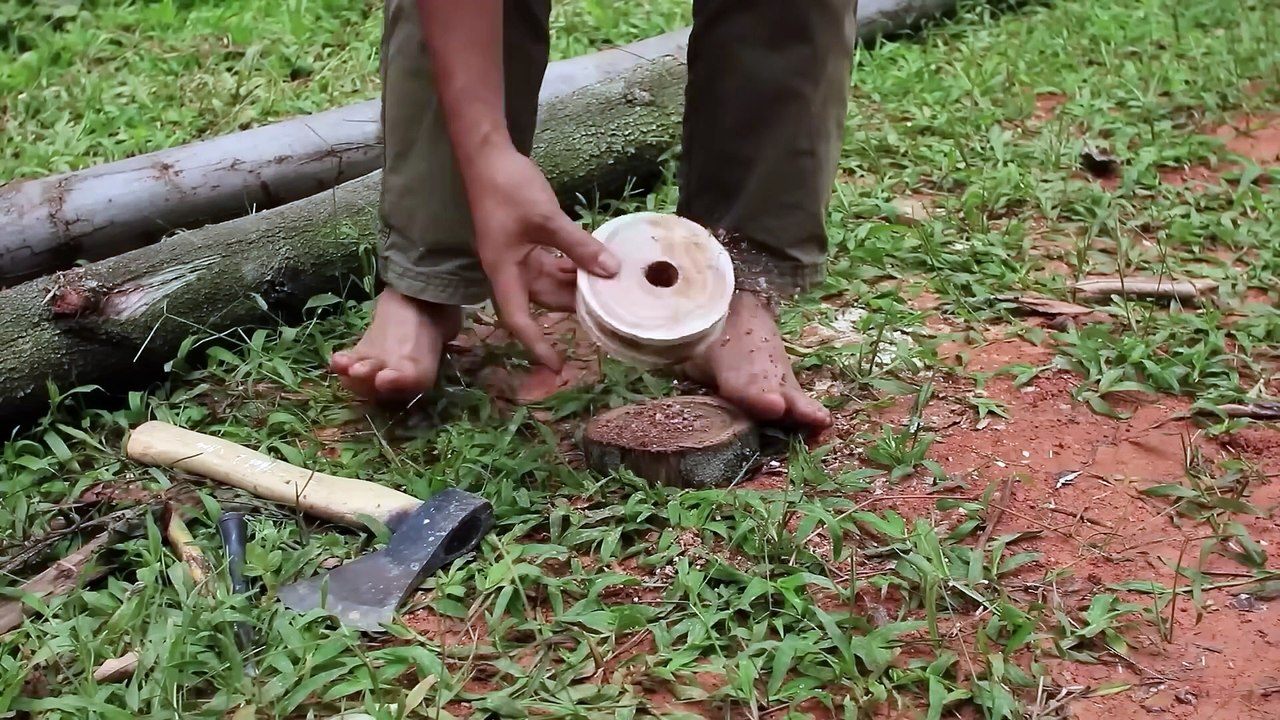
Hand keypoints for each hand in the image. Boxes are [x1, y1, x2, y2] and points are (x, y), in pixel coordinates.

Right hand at [465, 146, 619, 369]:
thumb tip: (612, 272)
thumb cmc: (508, 188)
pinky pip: (551, 263)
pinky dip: (572, 267)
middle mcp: (509, 270)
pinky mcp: (526, 241)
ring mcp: (517, 255)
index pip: (519, 320)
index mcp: (504, 271)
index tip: (557, 366)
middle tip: (607, 314)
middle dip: (571, 309)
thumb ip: (579, 246)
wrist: (487, 155)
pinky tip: (597, 265)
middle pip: (541, 301)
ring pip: (550, 283)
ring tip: (608, 290)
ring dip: (575, 287)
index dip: (537, 345)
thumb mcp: (546, 218)